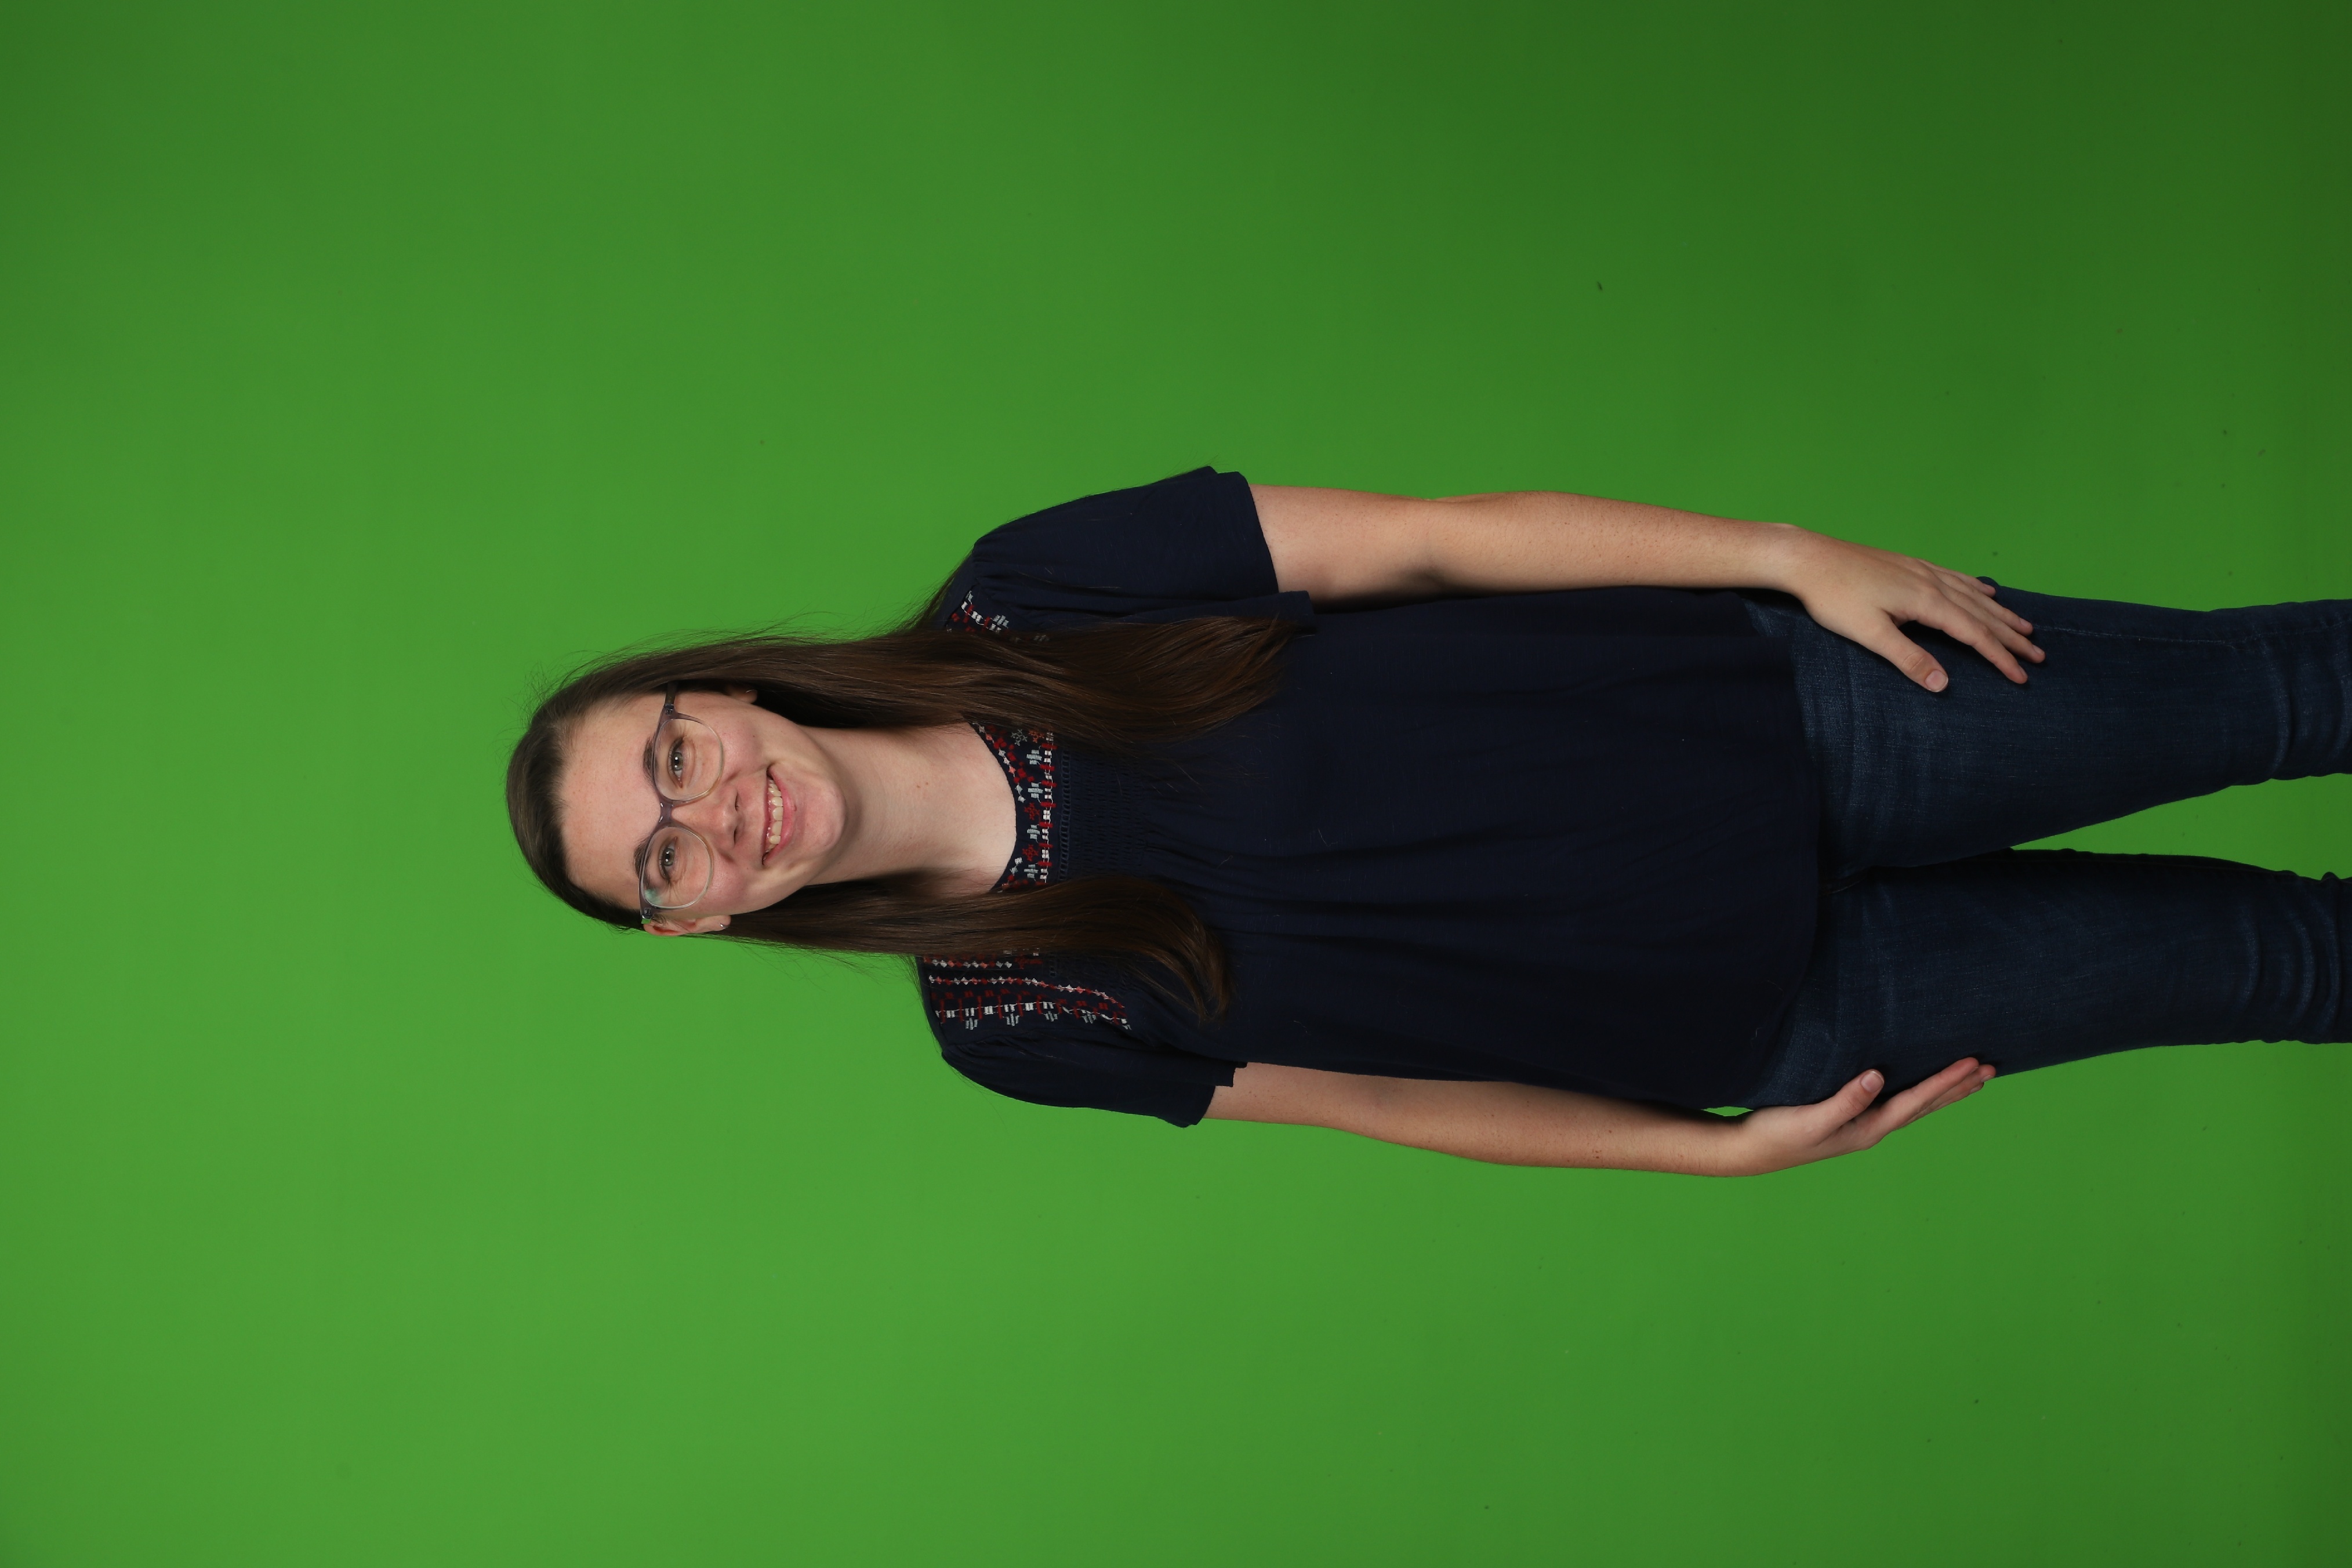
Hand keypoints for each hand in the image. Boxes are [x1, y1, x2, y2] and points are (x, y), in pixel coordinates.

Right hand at [1722, 1058, 1994, 1174]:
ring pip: (1915, 1105)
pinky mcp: (1850, 1117)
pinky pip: (1896, 1101)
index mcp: (1869, 1128)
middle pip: (1925, 1105)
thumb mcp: (1810, 1118)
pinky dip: (1918, 1091)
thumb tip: (1877, 1077)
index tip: (1974, 1063)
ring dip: (1944, 1090)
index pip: (1917, 1100)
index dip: (1946, 1081)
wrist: (1750, 1151)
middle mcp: (1873, 1128)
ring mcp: (1863, 1124)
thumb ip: (1845, 1100)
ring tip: (1972, 1078)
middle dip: (1958, 1086)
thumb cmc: (1777, 1134)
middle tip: (1991, 1068)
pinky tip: (1919, 1084)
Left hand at [1780, 532, 2043, 690]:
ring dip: (2001, 612)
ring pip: (1973, 594)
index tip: (2021, 675)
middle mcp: (1932, 582)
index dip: (2000, 657)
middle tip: (2039, 655)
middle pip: (1983, 613)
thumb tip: (1943, 684)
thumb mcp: (1869, 634)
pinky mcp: (1909, 565)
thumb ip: (1908, 658)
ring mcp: (1921, 570)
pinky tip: (1985, 589)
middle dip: (2012, 637)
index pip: (1974, 635)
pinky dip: (1976, 587)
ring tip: (2025, 626)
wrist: (1809, 558)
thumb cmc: (1834, 597)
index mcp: (1926, 602)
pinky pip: (1955, 577)